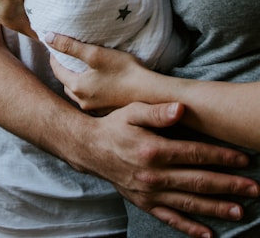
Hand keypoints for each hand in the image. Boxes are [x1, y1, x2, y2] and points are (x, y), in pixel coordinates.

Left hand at [48, 34, 142, 111]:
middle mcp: (82, 101)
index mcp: (77, 87)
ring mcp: (94, 109)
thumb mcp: (95, 53)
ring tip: (80, 69)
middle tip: (66, 58)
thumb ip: (70, 46)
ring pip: (77, 93)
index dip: (54, 57)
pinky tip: (96, 83)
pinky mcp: (105, 111)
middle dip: (64, 70)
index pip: (57, 70)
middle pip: (66, 83)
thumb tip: (48, 37)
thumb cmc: (124, 71)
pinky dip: (87, 90)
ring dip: (75, 81)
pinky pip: (90, 99)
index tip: (55, 47)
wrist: (149, 94)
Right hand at [89, 102, 257, 237]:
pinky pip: (171, 219)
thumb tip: (180, 108)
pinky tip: (209, 234)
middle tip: (253, 188)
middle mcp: (154, 175)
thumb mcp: (132, 111)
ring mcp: (150, 193)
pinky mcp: (145, 203)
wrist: (90, 149)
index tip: (243, 159)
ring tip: (240, 210)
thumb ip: (157, 111)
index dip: (221, 157)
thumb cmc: (114, 125)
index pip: (195, 154)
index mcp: (154, 150)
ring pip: (189, 203)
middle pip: (198, 181)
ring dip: (216, 207)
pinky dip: (190, 228)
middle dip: (229, 185)